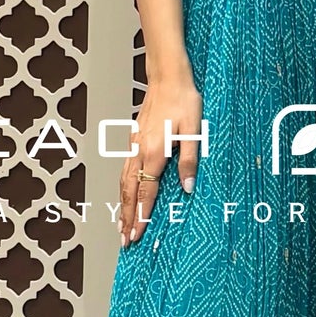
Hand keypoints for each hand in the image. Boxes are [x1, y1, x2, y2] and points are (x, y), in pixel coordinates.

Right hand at [119, 71, 203, 246]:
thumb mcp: (194, 132)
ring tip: (121, 224)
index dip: (141, 216)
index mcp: (155, 153)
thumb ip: (189, 162)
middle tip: (125, 240)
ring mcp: (134, 145)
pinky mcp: (134, 139)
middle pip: (130, 192)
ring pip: (124, 181)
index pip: (146, 192)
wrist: (167, 77)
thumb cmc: (183, 101)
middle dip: (127, 217)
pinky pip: (125, 169)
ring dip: (123, 205)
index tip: (136, 235)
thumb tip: (187, 188)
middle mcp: (139, 151)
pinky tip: (126, 194)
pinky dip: (123, 188)